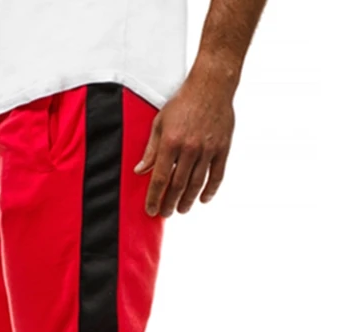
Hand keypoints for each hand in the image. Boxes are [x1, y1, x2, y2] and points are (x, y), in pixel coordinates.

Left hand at [136, 73, 234, 216]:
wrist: (211, 86)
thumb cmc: (183, 102)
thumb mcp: (160, 122)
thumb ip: (151, 149)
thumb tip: (140, 171)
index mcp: (171, 142)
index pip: (160, 178)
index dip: (154, 197)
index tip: (151, 209)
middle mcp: (189, 148)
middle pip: (178, 185)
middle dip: (170, 203)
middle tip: (166, 213)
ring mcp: (208, 149)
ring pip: (196, 184)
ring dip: (188, 200)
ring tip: (182, 210)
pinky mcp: (222, 148)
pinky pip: (216, 175)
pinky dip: (210, 190)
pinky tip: (203, 199)